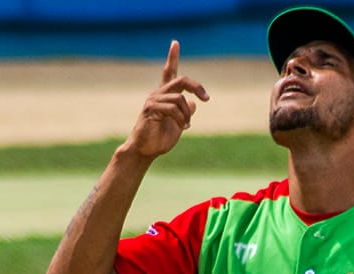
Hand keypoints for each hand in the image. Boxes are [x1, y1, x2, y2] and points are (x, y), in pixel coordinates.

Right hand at [125, 40, 209, 158]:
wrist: (146, 150)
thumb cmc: (160, 138)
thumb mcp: (179, 124)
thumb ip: (185, 112)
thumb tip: (193, 103)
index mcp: (165, 96)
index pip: (169, 72)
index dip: (172, 58)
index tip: (175, 42)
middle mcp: (158, 94)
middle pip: (180, 80)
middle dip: (196, 86)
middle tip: (207, 98)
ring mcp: (153, 100)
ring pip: (180, 98)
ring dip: (187, 114)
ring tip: (185, 126)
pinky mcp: (151, 109)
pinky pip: (173, 109)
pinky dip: (181, 119)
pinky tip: (182, 127)